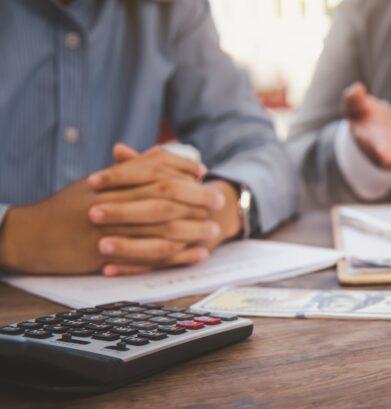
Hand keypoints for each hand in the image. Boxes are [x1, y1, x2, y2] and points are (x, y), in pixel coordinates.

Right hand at [0, 145, 216, 274]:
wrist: (31, 236)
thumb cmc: (67, 207)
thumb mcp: (95, 182)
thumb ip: (129, 168)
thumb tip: (163, 154)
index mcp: (109, 182)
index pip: (152, 169)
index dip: (180, 168)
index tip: (202, 171)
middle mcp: (110, 203)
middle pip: (163, 197)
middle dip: (195, 198)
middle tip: (217, 200)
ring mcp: (109, 231)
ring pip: (160, 229)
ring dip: (192, 229)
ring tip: (213, 230)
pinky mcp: (108, 256)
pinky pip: (149, 257)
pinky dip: (177, 256)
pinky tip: (197, 254)